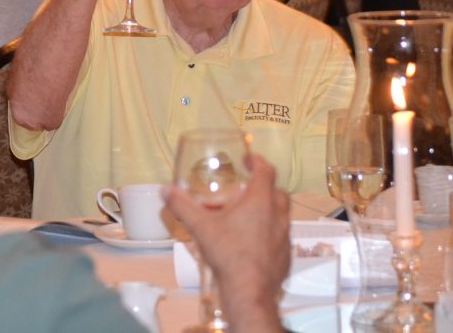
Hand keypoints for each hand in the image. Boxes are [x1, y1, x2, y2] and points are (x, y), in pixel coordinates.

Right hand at [165, 155, 290, 328]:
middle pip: (278, 191)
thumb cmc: (228, 255)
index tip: (248, 159)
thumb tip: (166, 191)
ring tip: (247, 216)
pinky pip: (281, 236)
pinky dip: (270, 233)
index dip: (257, 161)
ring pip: (281, 214)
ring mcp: (285, 236)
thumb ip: (182, 206)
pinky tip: (253, 243)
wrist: (249, 292)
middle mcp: (278, 215)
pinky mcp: (286, 255)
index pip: (266, 171)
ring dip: (268, 210)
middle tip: (246, 190)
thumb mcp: (201, 227)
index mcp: (261, 202)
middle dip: (264, 186)